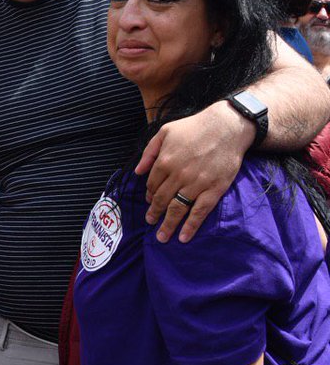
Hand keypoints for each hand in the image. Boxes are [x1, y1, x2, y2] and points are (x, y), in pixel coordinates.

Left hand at [134, 101, 251, 241]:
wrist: (227, 127)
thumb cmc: (194, 127)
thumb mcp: (164, 132)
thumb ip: (149, 152)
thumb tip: (137, 172)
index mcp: (164, 161)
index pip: (152, 185)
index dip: (149, 195)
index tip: (149, 201)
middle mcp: (178, 175)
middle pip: (161, 200)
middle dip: (154, 213)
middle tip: (150, 222)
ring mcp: (196, 184)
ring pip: (178, 209)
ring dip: (168, 225)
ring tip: (161, 237)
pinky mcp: (214, 189)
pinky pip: (200, 211)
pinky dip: (191, 226)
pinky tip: (184, 237)